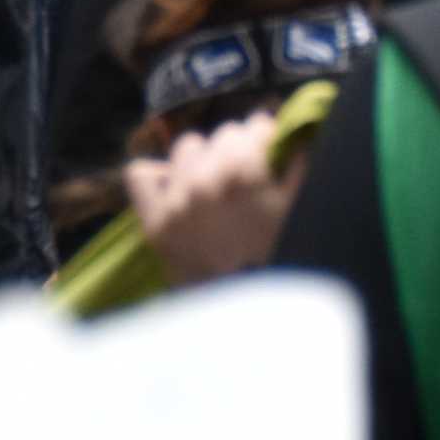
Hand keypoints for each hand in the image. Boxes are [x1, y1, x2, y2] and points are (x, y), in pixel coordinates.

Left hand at [127, 119, 300, 286]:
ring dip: (203, 160)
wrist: (246, 312)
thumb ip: (299, 165)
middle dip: (240, 150)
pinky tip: (176, 191)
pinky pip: (140, 174)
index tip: (272, 155)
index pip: (257, 126)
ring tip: (214, 186)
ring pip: (188, 147)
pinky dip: (158, 178)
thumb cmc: (283, 260)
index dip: (269, 140)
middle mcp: (206, 178)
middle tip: (248, 177)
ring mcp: (176, 199)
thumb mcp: (299, 209)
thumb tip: (295, 134)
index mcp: (245, 171)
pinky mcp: (155, 221)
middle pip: (226, 134)